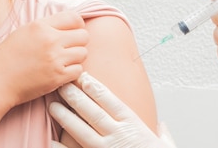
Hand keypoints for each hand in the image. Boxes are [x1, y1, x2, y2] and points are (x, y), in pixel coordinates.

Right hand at [0, 11, 88, 107]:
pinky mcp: (57, 77)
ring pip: (83, 53)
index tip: (73, 32)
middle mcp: (50, 40)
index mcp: (40, 26)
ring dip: (76, 57)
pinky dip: (72, 72)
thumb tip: (67, 24)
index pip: (74, 17)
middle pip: (83, 35)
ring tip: (62, 61)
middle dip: (78, 41)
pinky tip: (60, 72)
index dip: (77, 25)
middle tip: (68, 48)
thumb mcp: (23, 32)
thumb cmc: (6, 58)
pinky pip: (79, 70)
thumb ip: (46, 27)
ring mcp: (55, 59)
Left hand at [49, 72, 175, 147]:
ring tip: (52, 106)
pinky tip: (51, 140)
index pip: (110, 101)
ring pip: (81, 131)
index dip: (95, 87)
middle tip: (61, 84)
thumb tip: (162, 127)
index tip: (83, 76)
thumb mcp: (166, 147)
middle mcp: (119, 136)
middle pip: (92, 111)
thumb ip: (163, 136)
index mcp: (133, 126)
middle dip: (75, 96)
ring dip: (65, 117)